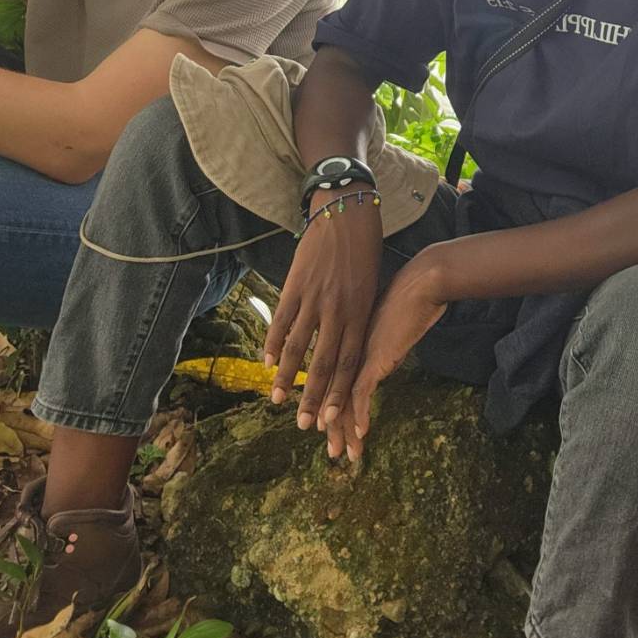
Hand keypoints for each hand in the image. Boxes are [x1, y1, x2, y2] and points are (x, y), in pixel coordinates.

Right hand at [263, 189, 382, 432]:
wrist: (348, 211)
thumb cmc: (365, 251)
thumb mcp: (371, 286)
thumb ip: (359, 317)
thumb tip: (351, 346)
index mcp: (361, 312)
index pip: (350, 361)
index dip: (339, 392)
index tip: (331, 418)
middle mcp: (338, 309)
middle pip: (324, 362)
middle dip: (313, 397)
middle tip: (304, 425)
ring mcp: (315, 297)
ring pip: (298, 346)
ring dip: (287, 377)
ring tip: (279, 400)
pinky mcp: (296, 284)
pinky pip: (281, 319)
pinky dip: (272, 343)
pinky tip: (267, 363)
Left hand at [331, 252, 447, 460]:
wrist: (421, 283)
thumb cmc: (410, 298)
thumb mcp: (390, 326)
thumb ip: (383, 345)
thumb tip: (386, 359)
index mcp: (349, 344)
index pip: (334, 382)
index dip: (330, 408)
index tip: (326, 429)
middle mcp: (349, 351)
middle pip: (334, 396)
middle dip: (332, 428)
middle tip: (333, 453)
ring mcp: (360, 354)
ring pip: (343, 400)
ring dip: (343, 430)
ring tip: (343, 453)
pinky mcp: (375, 357)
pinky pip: (362, 393)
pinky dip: (360, 415)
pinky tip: (362, 432)